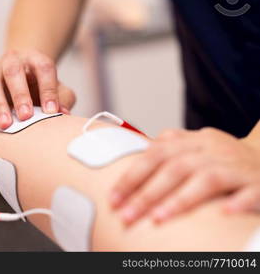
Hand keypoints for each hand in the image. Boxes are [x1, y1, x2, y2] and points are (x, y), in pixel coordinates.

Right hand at [0, 49, 75, 128]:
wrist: (19, 79)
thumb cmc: (41, 88)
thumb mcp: (57, 90)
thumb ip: (62, 100)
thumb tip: (64, 115)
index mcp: (35, 59)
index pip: (43, 68)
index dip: (48, 89)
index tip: (52, 111)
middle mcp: (12, 60)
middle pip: (13, 72)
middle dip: (20, 95)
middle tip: (26, 116)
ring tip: (5, 125)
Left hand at [110, 127, 259, 224]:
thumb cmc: (220, 158)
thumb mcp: (194, 148)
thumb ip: (166, 152)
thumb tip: (127, 167)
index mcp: (193, 140)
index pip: (156, 153)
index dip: (133, 175)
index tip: (113, 198)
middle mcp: (212, 149)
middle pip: (175, 167)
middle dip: (147, 193)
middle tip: (126, 216)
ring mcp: (236, 164)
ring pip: (207, 178)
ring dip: (180, 200)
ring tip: (157, 219)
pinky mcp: (259, 182)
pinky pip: (250, 191)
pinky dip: (238, 203)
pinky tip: (223, 215)